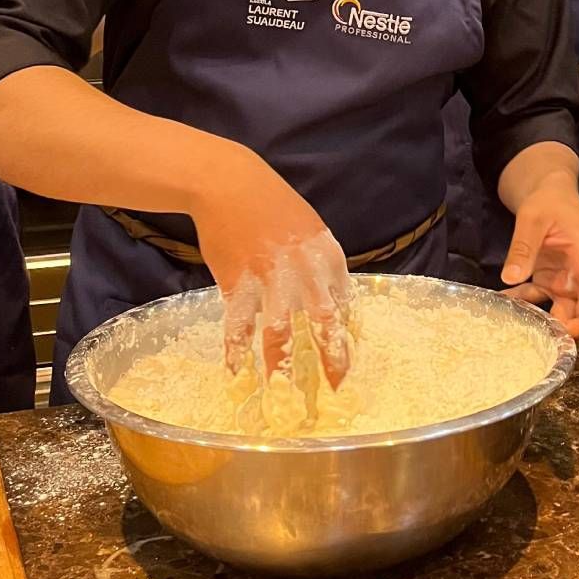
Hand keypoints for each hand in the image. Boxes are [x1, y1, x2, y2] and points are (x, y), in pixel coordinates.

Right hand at [190, 149, 352, 383]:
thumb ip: (320, 267)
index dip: (348, 337)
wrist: (230, 184)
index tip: (348, 362)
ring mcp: (270, 279)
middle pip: (324, 324)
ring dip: (281, 367)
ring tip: (283, 395)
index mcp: (328, 256)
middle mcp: (305, 270)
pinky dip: (237, 351)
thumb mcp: (310, 231)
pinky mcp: (237, 283)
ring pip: (280, 333)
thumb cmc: (272, 206)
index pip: (346, 305)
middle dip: (331, 360)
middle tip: (334, 388)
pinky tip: (236, 372)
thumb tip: (328, 303)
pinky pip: (238, 325)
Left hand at [500, 171, 578, 341]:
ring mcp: (565, 279)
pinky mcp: (548, 280)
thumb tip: (510, 277)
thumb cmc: (549, 200)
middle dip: (572, 327)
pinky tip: (504, 304)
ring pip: (563, 310)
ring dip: (547, 322)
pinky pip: (537, 300)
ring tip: (522, 328)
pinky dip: (523, 304)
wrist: (546, 192)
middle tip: (551, 340)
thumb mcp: (533, 218)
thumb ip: (523, 246)